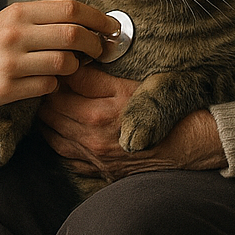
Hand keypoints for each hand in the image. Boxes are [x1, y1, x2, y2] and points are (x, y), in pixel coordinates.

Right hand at [0, 0, 120, 119]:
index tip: (111, 28)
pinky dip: (54, 85)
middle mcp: (15, 34)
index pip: (71, 9)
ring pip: (64, 64)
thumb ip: (44, 19)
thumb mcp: (10, 19)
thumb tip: (88, 22)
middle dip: (95, 44)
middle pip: (74, 35)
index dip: (98, 18)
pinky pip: (48, 87)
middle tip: (101, 50)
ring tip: (70, 67)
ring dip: (74, 67)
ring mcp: (11, 62)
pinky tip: (46, 82)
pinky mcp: (7, 88)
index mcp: (19, 12)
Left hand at [39, 67, 226, 176]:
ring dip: (47, 118)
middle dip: (46, 95)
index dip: (56, 74)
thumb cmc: (164, 110)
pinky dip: (58, 141)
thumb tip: (72, 65)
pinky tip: (59, 128)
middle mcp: (91, 137)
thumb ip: (98, 77)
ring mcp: (93, 156)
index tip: (58, 64)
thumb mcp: (134, 85)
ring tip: (49, 102)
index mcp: (98, 113)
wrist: (188, 146)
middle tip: (49, 80)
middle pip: (50, 112)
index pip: (60, 89)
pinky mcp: (99, 169)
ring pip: (52, 135)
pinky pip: (65, 156)